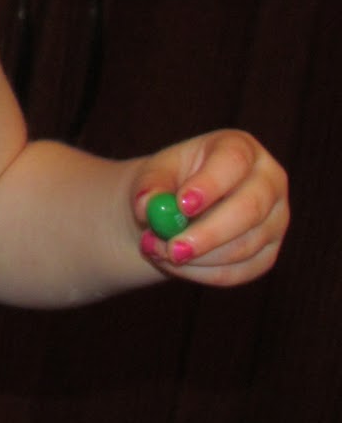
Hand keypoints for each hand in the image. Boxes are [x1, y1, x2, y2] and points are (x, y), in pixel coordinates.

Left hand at [131, 129, 287, 285]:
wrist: (177, 211)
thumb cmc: (169, 183)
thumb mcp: (154, 175)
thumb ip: (149, 187)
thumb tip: (147, 207)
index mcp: (241, 148)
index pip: (234, 161)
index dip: (210, 184)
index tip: (182, 206)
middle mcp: (269, 182)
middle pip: (250, 208)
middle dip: (208, 233)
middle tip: (172, 249)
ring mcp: (276, 220)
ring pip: (243, 247)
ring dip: (196, 257)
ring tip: (156, 250)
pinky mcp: (268, 254)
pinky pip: (238, 272)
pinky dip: (201, 273)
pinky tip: (175, 264)